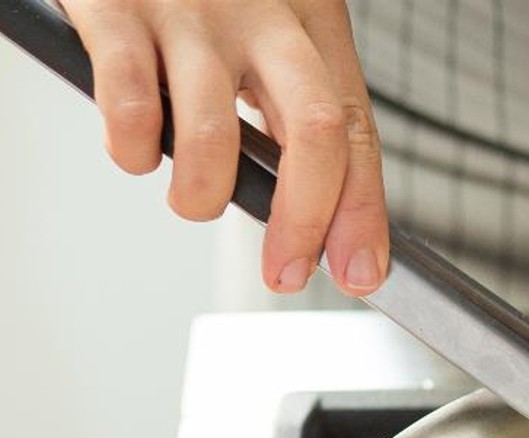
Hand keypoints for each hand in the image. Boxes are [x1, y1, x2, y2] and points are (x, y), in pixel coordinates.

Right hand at [62, 0, 387, 296]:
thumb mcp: (271, 28)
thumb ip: (295, 108)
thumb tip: (323, 216)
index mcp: (311, 21)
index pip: (357, 129)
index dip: (363, 212)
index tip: (358, 271)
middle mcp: (262, 12)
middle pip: (315, 133)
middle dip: (305, 222)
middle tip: (284, 271)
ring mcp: (190, 10)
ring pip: (215, 138)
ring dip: (203, 197)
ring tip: (192, 198)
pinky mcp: (117, 8)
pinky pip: (133, 108)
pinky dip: (133, 152)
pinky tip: (135, 148)